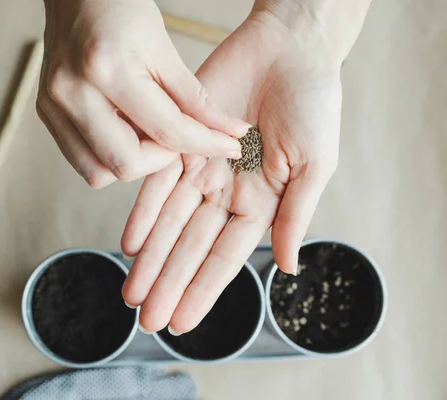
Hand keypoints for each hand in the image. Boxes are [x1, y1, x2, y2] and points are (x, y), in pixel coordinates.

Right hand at [36, 0, 248, 187]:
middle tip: (177, 138)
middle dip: (161, 160)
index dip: (204, 143)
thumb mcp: (163, 48)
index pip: (165, 130)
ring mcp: (53, 106)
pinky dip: (109, 155)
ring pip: (98, 173)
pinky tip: (124, 131)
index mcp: (106, 69)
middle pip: (125, 165)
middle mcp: (72, 93)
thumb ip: (195, 98)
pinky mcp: (46, 114)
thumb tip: (229, 131)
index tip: (227, 146)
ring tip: (146, 133)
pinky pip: (82, 160)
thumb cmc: (120, 9)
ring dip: (132, 163)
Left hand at [120, 10, 343, 333]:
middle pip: (191, 248)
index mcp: (261, 203)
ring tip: (132, 293)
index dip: (203, 290)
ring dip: (150, 258)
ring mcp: (200, 168)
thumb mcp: (316, 165)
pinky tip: (130, 243)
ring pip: (168, 223)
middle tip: (147, 320)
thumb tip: (288, 270)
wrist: (288, 48)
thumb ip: (294, 217)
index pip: (226, 258)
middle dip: (169, 284)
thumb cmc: (314, 104)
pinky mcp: (179, 141)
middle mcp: (226, 191)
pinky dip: (143, 212)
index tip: (182, 323)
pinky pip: (157, 182)